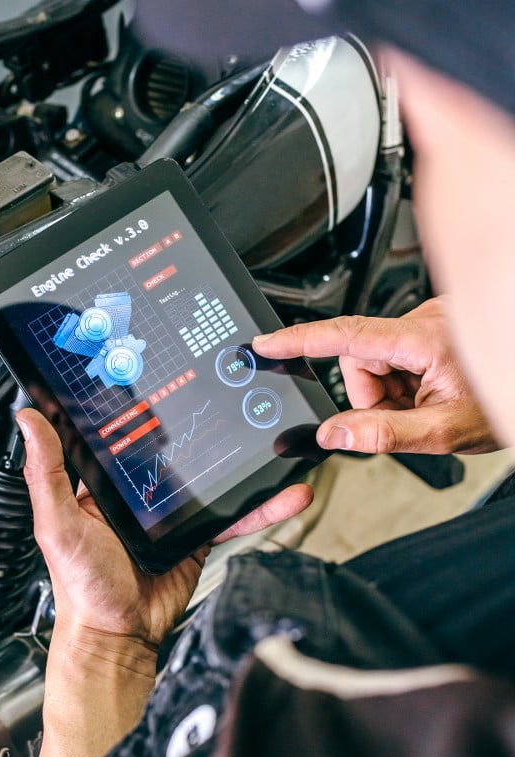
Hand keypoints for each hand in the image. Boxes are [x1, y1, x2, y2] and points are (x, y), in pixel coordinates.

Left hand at [17, 408, 311, 667]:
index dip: (133, 404)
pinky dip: (259, 506)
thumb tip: (28, 420)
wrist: (119, 637)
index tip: (153, 370)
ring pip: (210, 476)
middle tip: (226, 390)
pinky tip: (283, 495)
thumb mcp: (58, 525)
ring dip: (240, 459)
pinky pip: (231, 514)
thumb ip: (46, 474)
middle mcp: (136, 492)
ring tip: (271, 440)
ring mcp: (170, 512)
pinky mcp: (197, 535)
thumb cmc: (81, 588)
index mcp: (99, 484)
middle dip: (198, 421)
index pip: (117, 433)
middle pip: (173, 447)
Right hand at [253, 298, 497, 455]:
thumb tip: (334, 434)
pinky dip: (402, 383)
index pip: (347, 335)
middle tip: (404, 416)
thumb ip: (384, 434)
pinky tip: (428, 392)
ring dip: (388, 392)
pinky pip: (394, 358)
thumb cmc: (502, 405)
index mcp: (425, 339)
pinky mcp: (431, 329)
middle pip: (360, 359)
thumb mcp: (443, 432)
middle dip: (372, 395)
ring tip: (422, 406)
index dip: (300, 340)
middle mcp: (425, 321)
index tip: (265, 344)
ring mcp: (428, 323)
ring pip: (375, 362)